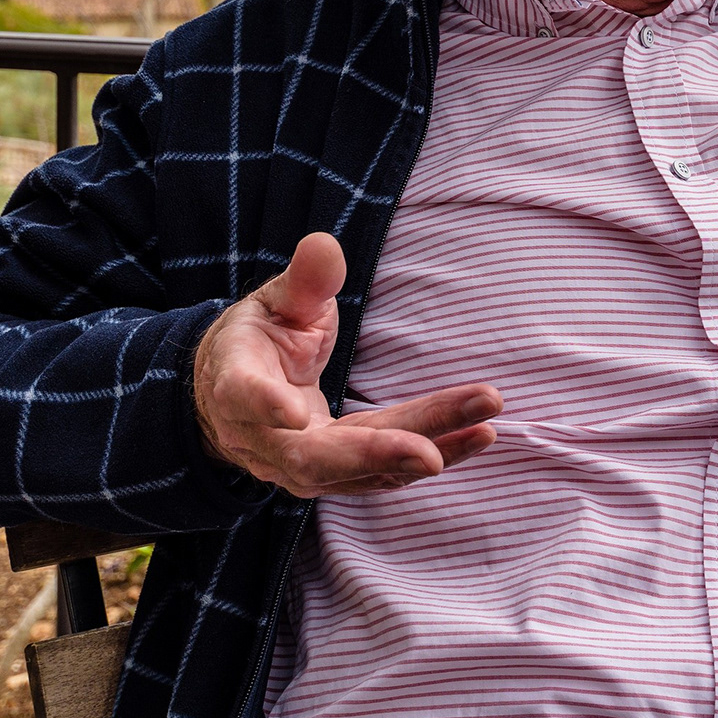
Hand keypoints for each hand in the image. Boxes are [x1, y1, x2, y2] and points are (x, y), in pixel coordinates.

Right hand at [192, 232, 500, 497]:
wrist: (239, 396)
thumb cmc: (259, 339)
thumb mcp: (275, 302)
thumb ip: (303, 282)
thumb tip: (324, 246)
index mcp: (234, 385)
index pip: (246, 398)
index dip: (268, 406)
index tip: (296, 414)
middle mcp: (264, 439)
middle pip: (315, 458)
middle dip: (376, 455)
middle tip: (430, 454)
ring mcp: (301, 465)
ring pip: (362, 470)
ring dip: (425, 452)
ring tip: (482, 429)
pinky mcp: (340, 472)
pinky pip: (388, 470)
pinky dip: (438, 452)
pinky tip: (480, 432)